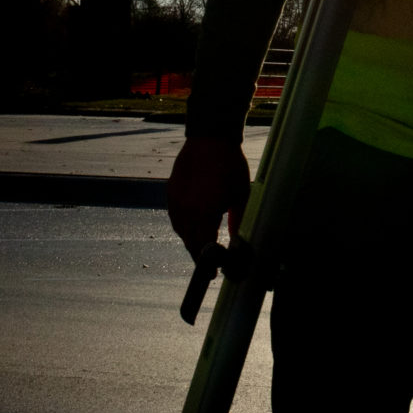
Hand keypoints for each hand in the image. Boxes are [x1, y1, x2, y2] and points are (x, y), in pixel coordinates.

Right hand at [170, 136, 250, 254]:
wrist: (209, 137)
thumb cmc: (230, 165)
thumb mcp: (241, 195)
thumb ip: (238, 221)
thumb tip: (239, 243)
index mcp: (205, 211)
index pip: (202, 246)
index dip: (206, 264)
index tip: (211, 274)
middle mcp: (186, 209)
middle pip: (189, 242)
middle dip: (198, 255)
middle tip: (208, 263)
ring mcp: (176, 200)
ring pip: (180, 230)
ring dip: (190, 241)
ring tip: (202, 245)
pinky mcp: (171, 192)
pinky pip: (175, 217)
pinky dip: (183, 226)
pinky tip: (192, 226)